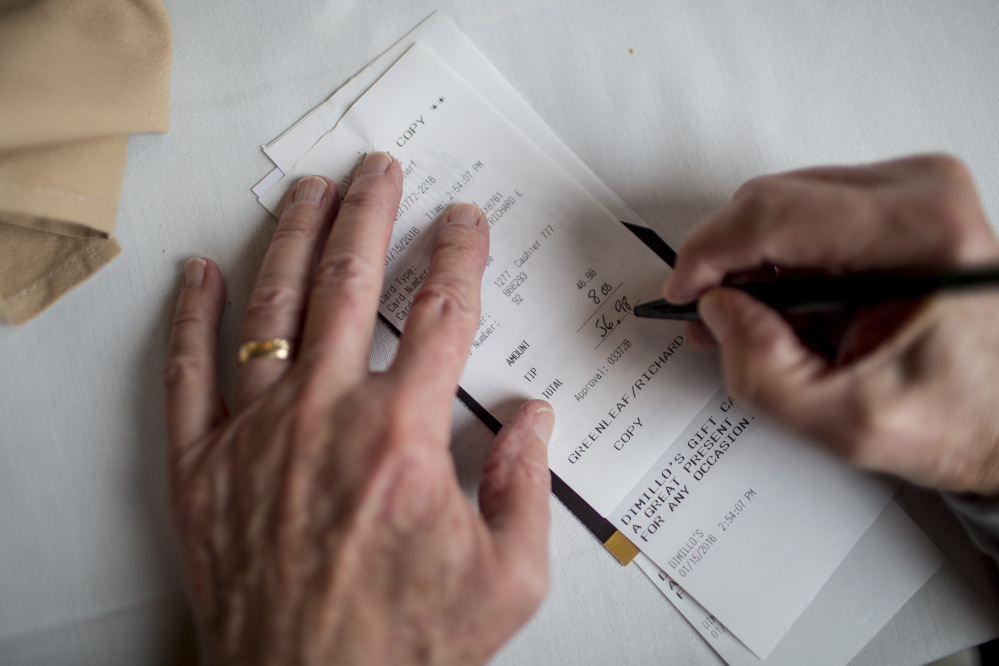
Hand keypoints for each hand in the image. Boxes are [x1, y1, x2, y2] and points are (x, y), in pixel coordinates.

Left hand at [163, 153, 554, 664]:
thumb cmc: (401, 647)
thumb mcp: (507, 578)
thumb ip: (528, 486)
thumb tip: (531, 419)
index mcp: (404, 436)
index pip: (443, 314)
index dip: (459, 254)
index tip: (464, 223)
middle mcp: (326, 416)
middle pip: (350, 282)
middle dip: (370, 213)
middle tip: (378, 174)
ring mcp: (257, 434)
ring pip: (273, 307)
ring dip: (293, 237)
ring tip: (307, 192)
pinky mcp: (203, 466)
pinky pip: (188, 373)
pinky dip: (191, 317)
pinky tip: (198, 275)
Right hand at [664, 154, 998, 494]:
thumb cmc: (962, 417)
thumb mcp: (848, 421)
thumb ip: (762, 370)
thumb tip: (719, 313)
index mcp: (922, 235)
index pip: (776, 214)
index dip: (710, 253)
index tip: (684, 290)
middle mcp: (924, 195)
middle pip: (774, 199)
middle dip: (726, 260)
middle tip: (709, 314)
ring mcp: (916, 191)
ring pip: (785, 202)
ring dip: (752, 261)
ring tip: (747, 318)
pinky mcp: (903, 201)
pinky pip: (809, 210)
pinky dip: (781, 257)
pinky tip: (781, 302)